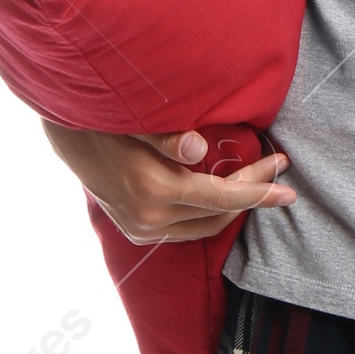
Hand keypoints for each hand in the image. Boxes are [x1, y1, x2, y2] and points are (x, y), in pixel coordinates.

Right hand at [41, 121, 295, 244]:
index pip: (222, 198)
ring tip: (256, 180)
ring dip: (233, 207)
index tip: (287, 185)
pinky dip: (209, 213)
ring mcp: (142, 230)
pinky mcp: (138, 233)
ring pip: (205, 226)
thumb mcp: (135, 119)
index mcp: (153, 190)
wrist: (67, 137)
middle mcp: (149, 218)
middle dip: (252, 194)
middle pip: (219, 214)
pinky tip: (224, 194)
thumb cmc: (107, 119)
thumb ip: (167, 136)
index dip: (258, 191)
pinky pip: (187, 229)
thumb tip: (196, 147)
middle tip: (276, 169)